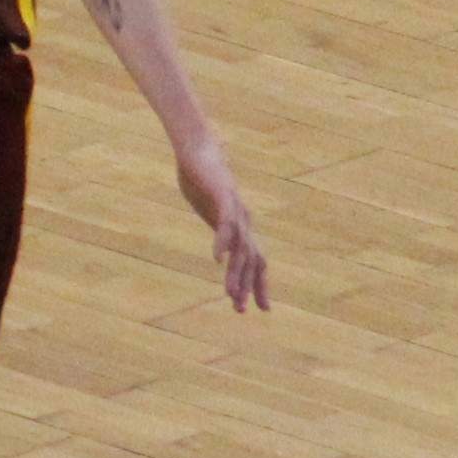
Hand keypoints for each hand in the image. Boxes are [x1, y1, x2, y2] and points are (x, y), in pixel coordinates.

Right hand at [176, 138, 269, 311]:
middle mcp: (244, 220)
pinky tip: (218, 260)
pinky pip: (227, 224)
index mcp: (240, 225)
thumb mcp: (206, 208)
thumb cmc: (199, 176)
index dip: (258, 285)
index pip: (256, 260)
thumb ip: (214, 225)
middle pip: (253, 259)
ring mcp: (236, 209)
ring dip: (237, 273)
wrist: (198, 147)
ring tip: (230, 294)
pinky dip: (223, 243)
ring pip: (241, 247)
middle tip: (242, 310)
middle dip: (249, 286)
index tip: (260, 308)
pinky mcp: (224, 196)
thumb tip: (215, 241)